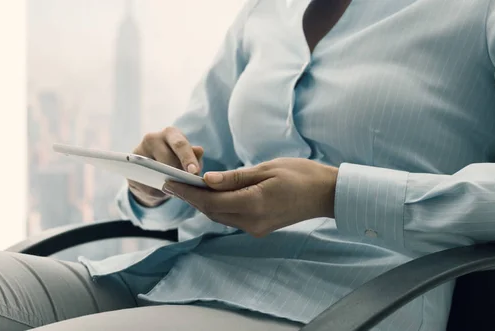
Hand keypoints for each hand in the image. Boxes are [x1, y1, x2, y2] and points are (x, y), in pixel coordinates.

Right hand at [129, 127, 202, 206]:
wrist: (154, 172)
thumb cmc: (177, 162)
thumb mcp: (188, 160)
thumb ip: (194, 157)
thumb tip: (199, 150)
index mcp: (170, 133)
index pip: (180, 144)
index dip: (187, 158)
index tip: (193, 172)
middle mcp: (152, 138)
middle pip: (166, 158)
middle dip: (177, 174)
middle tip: (185, 186)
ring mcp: (138, 151)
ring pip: (154, 171)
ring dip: (166, 183)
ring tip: (176, 191)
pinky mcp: (130, 168)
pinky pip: (145, 183)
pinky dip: (156, 190)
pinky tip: (162, 193)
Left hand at [162, 158, 338, 236]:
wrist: (326, 194)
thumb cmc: (301, 175)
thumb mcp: (267, 169)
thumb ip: (235, 177)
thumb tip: (206, 179)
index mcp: (254, 204)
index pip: (210, 202)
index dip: (187, 193)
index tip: (167, 182)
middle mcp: (252, 222)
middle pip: (211, 212)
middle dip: (189, 198)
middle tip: (169, 182)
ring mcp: (256, 228)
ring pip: (219, 216)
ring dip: (202, 203)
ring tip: (184, 187)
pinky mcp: (259, 228)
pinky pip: (231, 218)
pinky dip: (217, 206)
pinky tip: (210, 194)